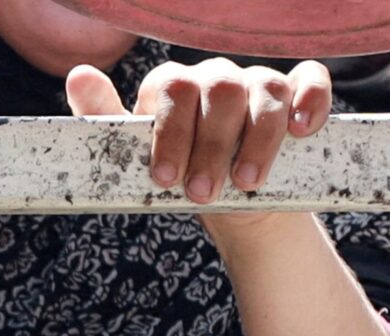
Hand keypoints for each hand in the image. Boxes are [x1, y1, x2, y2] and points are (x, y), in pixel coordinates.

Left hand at [65, 56, 331, 203]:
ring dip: (258, 138)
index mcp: (177, 87)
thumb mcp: (138, 160)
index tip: (166, 178)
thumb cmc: (180, 178)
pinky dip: (310, 101)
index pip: (173, 89)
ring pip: (266, 90)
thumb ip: (107, 121)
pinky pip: (311, 82)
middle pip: (220, 90)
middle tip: (203, 193)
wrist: (233, 206)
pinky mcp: (298, 96)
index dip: (170, 133)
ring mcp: (259, 84)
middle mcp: (218, 77)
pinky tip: (301, 130)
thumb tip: (78, 74)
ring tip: (246, 183)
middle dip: (211, 145)